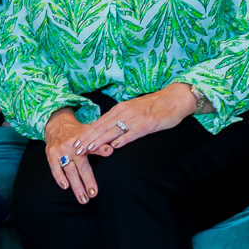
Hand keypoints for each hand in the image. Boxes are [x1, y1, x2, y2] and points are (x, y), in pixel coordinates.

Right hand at [44, 108, 112, 204]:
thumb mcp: (90, 132)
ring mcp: (61, 150)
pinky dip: (59, 177)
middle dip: (88, 181)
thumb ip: (100, 140)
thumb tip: (113, 147)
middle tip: (94, 194)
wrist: (56, 123)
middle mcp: (73, 146)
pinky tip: (65, 186)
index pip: (95, 146)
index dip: (102, 150)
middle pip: (82, 166)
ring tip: (83, 198)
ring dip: (76, 185)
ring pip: (70, 170)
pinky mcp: (51, 154)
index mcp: (85, 139)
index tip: (109, 153)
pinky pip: (55, 167)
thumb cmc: (77, 132)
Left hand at [76, 84, 195, 154]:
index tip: (74, 142)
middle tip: (76, 149)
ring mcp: (136, 118)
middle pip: (102, 127)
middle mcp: (124, 112)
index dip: (85, 133)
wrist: (174, 99)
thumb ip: (118, 119)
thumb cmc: (153, 107)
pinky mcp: (148, 124)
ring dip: (100, 140)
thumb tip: (104, 130)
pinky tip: (115, 146)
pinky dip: (124, 139)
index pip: (98, 123)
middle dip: (87, 139)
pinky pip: (133, 133)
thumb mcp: (131, 110)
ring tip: (89, 149)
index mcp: (119, 109)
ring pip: (114, 131)